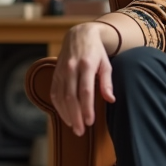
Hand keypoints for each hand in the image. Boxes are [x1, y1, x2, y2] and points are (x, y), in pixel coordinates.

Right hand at [50, 22, 116, 136]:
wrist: (79, 34)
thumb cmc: (96, 52)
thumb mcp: (106, 64)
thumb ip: (107, 82)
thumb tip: (111, 100)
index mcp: (86, 65)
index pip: (85, 91)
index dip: (86, 108)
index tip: (90, 122)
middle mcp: (71, 68)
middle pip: (71, 97)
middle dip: (75, 116)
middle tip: (81, 131)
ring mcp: (61, 71)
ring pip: (61, 97)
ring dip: (66, 114)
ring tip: (74, 127)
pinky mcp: (55, 73)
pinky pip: (54, 93)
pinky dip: (58, 107)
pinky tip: (65, 116)